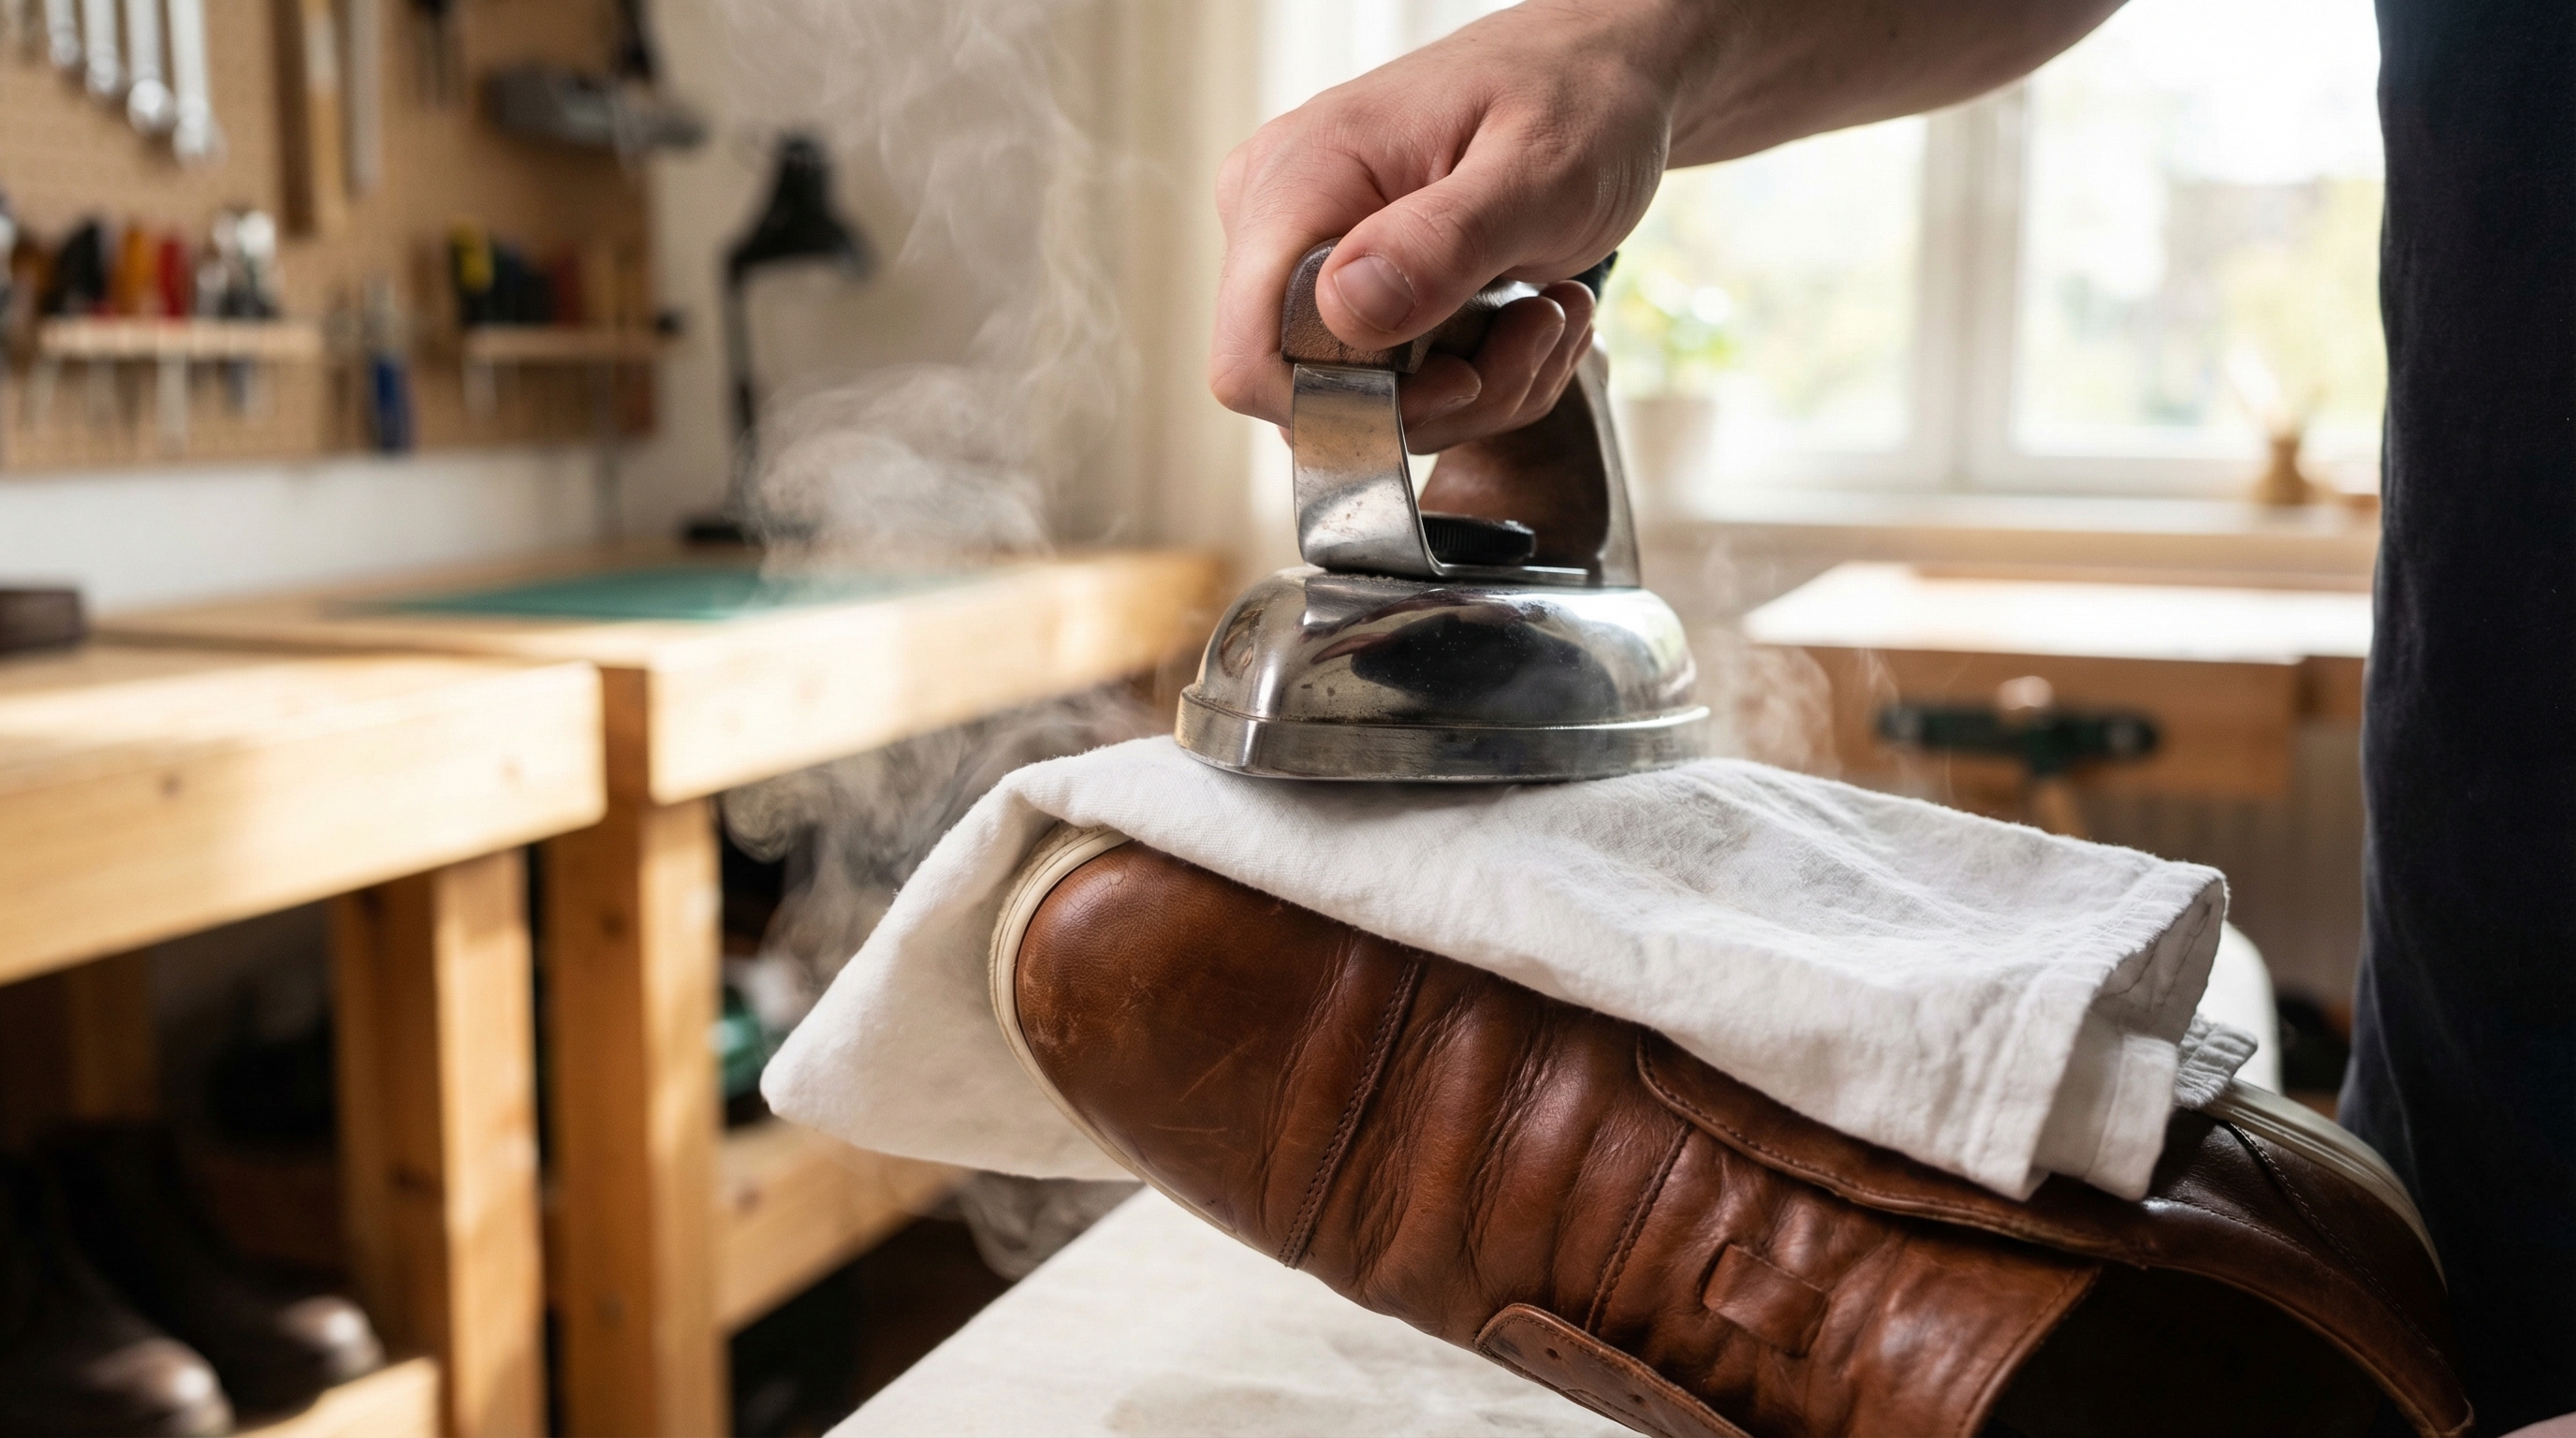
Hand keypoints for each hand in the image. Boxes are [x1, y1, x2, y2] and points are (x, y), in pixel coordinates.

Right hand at [1210, 2, 1699, 450]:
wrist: (1598, 75)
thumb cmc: (1575, 100)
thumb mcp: (1539, 170)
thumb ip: (1442, 240)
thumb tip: (1345, 308)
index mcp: (1296, 181)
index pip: (1249, 360)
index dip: (1351, 404)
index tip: (1462, 376)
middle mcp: (1277, 224)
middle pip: (1316, 398)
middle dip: (1444, 397)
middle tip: (1539, 326)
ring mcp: (1307, 259)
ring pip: (1361, 403)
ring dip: (1478, 386)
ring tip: (1547, 312)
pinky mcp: (1345, 287)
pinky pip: (1390, 384)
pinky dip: (1475, 375)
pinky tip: (1528, 316)